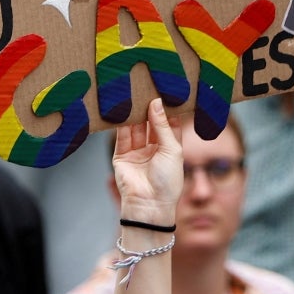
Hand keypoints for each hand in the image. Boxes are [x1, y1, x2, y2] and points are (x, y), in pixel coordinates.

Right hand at [112, 99, 183, 226]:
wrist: (148, 205)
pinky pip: (122, 136)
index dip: (168, 109)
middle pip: (151, 123)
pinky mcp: (121, 156)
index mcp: (170, 148)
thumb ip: (162, 125)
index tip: (166, 91)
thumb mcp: (171, 150)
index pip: (169, 123)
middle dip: (149, 108)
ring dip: (136, 113)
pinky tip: (124, 109)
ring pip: (136, 127)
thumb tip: (156, 102)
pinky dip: (123, 123)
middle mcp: (153, 148)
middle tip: (148, 89)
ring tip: (135, 95)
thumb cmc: (167, 180)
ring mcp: (136, 152)